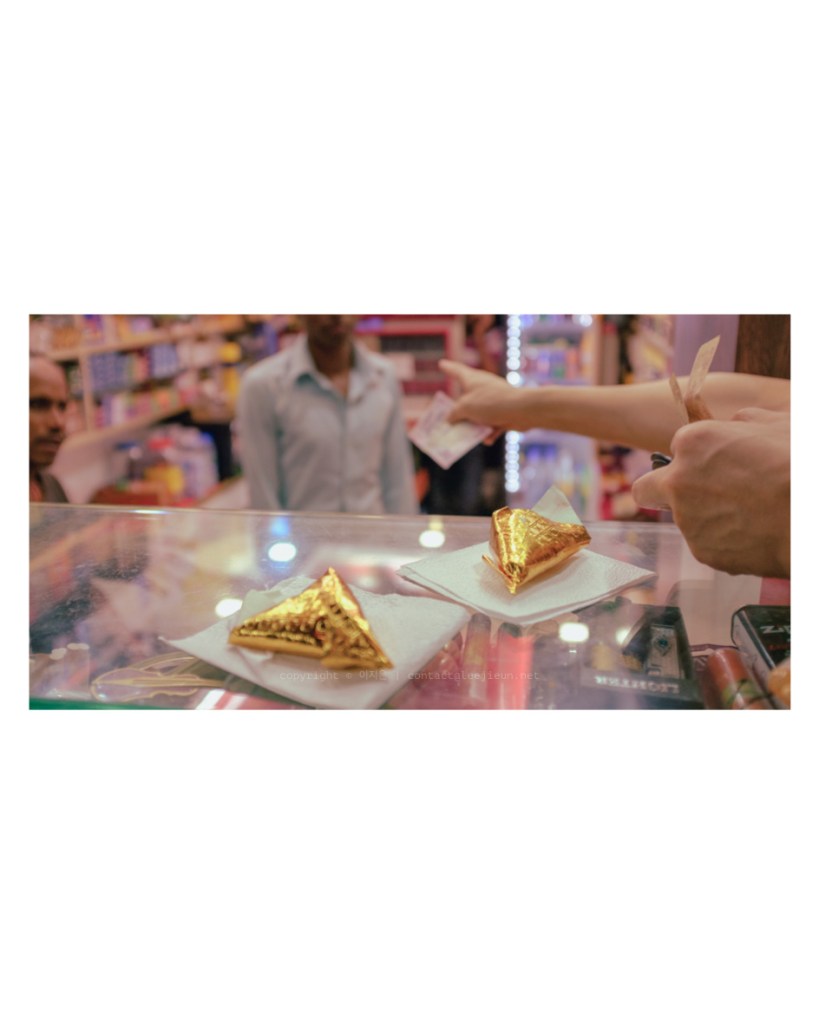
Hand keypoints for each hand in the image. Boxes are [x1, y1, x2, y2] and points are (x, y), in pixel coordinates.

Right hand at [439, 359, 518, 442]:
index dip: (448, 367)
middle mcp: (483, 387)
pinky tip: (488, 440)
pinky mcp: (504, 412)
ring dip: (473, 426)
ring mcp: (494, 399)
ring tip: (467, 437)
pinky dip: (489, 432)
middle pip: (465, 398)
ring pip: (478, 414)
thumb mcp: (465, 408)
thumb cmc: (490, 403)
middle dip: (458, 410)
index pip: (456, 370)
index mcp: (472, 379)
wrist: (522, 410)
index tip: (442, 363)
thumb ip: (454, 414)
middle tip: (448, 418)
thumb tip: (450, 419)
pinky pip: (492, 423)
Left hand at [632, 408, 789, 576]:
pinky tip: (755, 535)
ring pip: (684, 519)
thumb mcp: (775, 425)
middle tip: (696, 494)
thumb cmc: (799, 463)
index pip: (677, 447)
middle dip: (664, 491)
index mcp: (693, 443)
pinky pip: (707, 544)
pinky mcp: (702, 552)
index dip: (697, 456)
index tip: (715, 463)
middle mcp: (678, 481)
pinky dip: (725, 542)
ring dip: (705, 517)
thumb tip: (734, 425)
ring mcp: (687, 520)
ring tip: (750, 515)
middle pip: (646, 489)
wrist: (810, 516)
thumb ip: (743, 422)